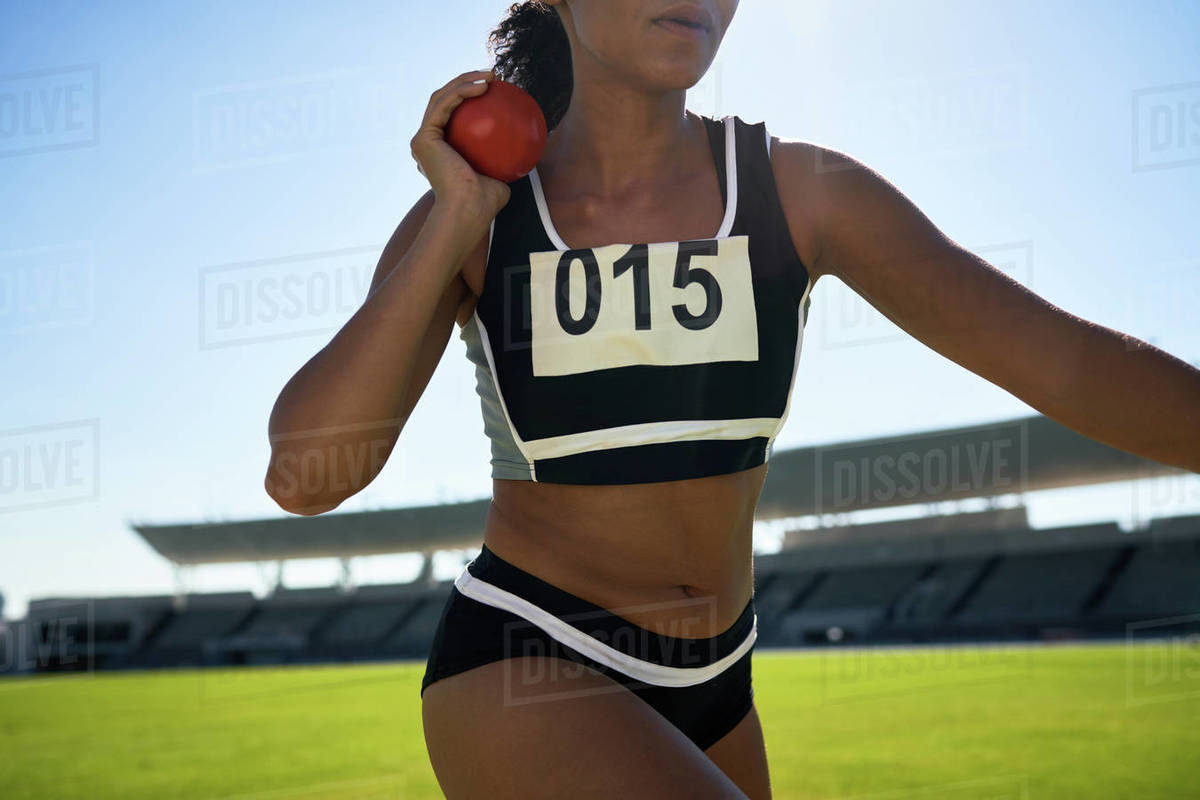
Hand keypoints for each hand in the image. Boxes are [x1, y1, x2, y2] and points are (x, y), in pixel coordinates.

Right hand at [410, 69, 512, 220]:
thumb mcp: (500, 180)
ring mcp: (422, 139)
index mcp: (441, 152)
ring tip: (492, 74)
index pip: (454, 116)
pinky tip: (485, 86)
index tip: (497, 90)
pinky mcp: (423, 137)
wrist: (468, 210)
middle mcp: (428, 143)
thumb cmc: (485, 202)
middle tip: (494, 76)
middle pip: (444, 100)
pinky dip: (463, 91)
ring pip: (442, 97)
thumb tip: (522, 154)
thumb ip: (503, 165)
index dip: (471, 97)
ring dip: (466, 79)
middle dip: (467, 80)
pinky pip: (445, 104)